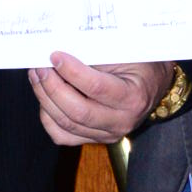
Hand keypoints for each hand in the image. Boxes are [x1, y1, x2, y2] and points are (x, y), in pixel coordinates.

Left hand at [28, 52, 174, 149]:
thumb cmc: (140, 64)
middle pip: (77, 111)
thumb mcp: (126, 53)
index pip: (96, 88)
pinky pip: (63, 135)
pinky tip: (44, 97)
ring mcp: (108, 134)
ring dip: (45, 99)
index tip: (55, 56)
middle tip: (39, 67)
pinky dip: (48, 117)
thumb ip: (96, 55)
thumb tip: (60, 54)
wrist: (154, 85)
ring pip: (66, 124)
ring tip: (37, 76)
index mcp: (133, 98)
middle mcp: (122, 121)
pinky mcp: (95, 138)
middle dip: (52, 87)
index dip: (71, 72)